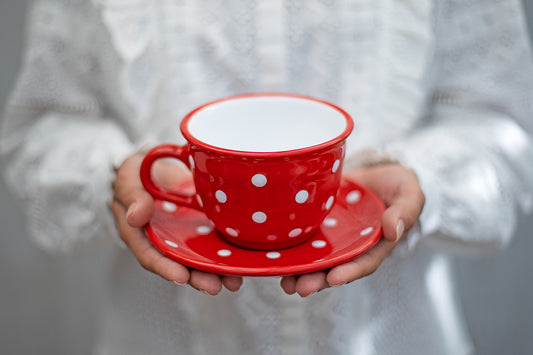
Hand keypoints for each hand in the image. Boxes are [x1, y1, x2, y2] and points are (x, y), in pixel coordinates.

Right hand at [111, 153, 242, 294]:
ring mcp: (184, 236)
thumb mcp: (129, 177)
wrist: (158, 162)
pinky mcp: (202, 227)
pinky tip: (242, 263)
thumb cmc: (138, 171)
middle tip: (213, 287)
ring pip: (199, 259)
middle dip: (196, 278)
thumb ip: (132, 196)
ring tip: (233, 283)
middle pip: (178, 264)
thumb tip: (136, 217)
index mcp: (139, 232)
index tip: (180, 277)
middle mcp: (163, 240)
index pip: (150, 254)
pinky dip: (227, 254)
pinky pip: (214, 243)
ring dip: (216, 273)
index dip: (164, 267)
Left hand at [280, 164, 424, 296]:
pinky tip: (277, 258)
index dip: (350, 271)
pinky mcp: (320, 223)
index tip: (334, 278)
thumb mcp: (410, 194)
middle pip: (335, 268)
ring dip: (301, 272)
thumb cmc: (398, 185)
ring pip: (317, 259)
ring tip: (286, 282)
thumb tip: (393, 229)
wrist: (378, 172)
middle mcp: (352, 245)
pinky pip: (305, 239)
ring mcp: (335, 236)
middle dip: (318, 280)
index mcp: (376, 244)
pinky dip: (292, 250)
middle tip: (301, 288)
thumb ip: (405, 211)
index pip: (364, 262)